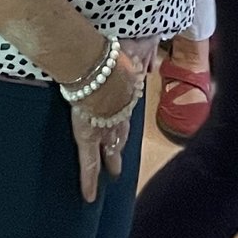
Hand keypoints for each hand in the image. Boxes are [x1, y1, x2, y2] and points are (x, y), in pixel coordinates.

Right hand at [68, 53, 145, 202]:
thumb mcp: (134, 44)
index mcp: (126, 90)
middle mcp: (119, 112)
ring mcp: (104, 126)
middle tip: (122, 157)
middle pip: (121, 131)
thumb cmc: (114, 51)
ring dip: (110, 162)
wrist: (101, 67)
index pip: (126, 105)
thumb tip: (150, 40)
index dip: (125, 112)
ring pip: (108, 148)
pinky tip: (89, 197)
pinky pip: (88, 163)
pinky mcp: (87, 136)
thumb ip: (142, 44)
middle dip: (121, 144)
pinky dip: (89, 181)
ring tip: (112, 175)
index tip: (125, 116)